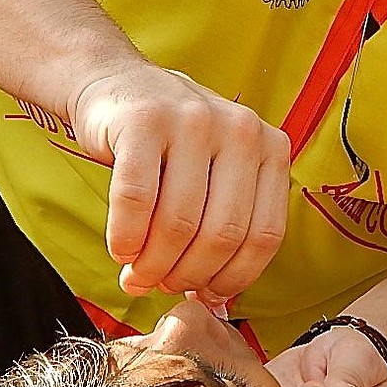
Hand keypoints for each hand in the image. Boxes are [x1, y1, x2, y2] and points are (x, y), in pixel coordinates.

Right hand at [70, 64, 289, 299]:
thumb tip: (217, 303)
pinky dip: (124, 237)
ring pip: (178, 222)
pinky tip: (119, 248)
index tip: (203, 293)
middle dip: (187, 275)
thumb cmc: (170, 141)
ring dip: (152, 264)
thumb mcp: (217, 169)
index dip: (231, 278)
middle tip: (161, 285)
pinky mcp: (144, 120)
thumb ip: (226, 223)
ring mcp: (192, 119)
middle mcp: (239, 128)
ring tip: (136, 273)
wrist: (117, 83)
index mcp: (270, 146)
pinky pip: (135, 200)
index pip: (263, 235)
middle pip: (221, 234)